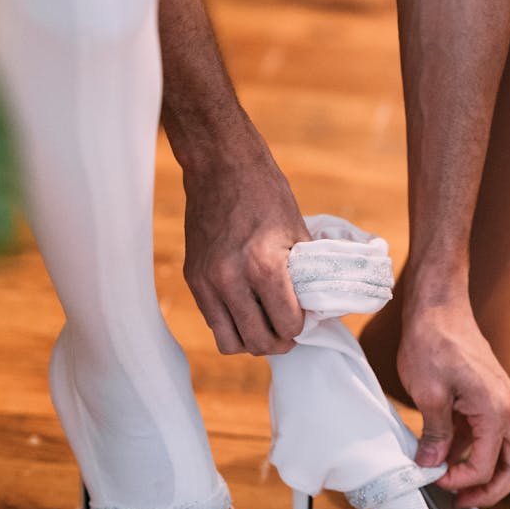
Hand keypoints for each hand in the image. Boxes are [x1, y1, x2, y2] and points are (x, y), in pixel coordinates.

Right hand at [181, 137, 309, 354]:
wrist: (220, 165)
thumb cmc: (266, 193)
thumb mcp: (296, 232)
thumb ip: (304, 275)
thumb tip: (316, 308)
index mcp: (263, 266)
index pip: (287, 325)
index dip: (301, 326)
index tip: (304, 317)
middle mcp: (230, 279)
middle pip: (259, 342)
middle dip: (279, 342)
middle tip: (288, 332)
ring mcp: (207, 281)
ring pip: (230, 343)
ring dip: (252, 341)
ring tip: (265, 326)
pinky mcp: (192, 278)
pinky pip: (213, 322)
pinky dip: (232, 325)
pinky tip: (245, 310)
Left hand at [397, 302, 509, 507]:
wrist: (439, 305)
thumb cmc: (434, 343)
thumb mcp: (429, 394)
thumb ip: (435, 434)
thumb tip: (431, 465)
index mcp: (498, 411)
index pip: (487, 466)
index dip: (460, 481)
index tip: (433, 478)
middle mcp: (509, 409)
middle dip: (490, 490)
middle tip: (459, 501)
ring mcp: (502, 403)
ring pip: (506, 452)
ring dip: (481, 470)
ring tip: (448, 481)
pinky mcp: (490, 397)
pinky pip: (490, 434)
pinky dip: (473, 449)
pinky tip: (445, 452)